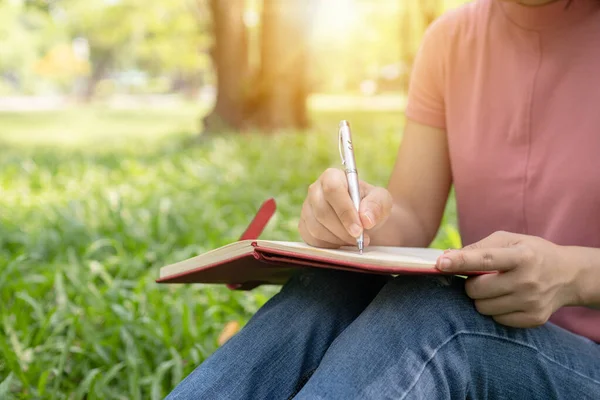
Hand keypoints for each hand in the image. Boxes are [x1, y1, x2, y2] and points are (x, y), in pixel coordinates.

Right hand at [299, 168, 392, 247]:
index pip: (332, 189)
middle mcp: (315, 190)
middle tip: (360, 239)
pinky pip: (312, 239)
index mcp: (332, 177)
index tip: (359, 229)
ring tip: (354, 240)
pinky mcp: (304, 226)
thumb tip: (366, 219)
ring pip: (316, 228)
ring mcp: (307, 208)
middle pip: (322, 212)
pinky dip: (330, 245)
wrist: (362, 219)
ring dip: (338, 239)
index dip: (345, 211)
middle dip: (343, 230)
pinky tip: (342, 241)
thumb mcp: (382, 200)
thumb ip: (377, 205)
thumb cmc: (370, 205)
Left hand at [435, 231, 578, 327]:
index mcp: (522, 256)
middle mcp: (528, 280)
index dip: (460, 261)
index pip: (485, 259)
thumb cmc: (530, 253)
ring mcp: (532, 302)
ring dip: (481, 298)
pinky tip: (507, 299)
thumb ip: (478, 248)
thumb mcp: (509, 240)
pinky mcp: (534, 319)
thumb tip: (448, 258)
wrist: (569, 275)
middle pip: (477, 290)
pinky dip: (495, 310)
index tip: (440, 263)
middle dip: (471, 284)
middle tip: (480, 278)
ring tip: (496, 287)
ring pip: (483, 308)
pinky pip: (497, 319)